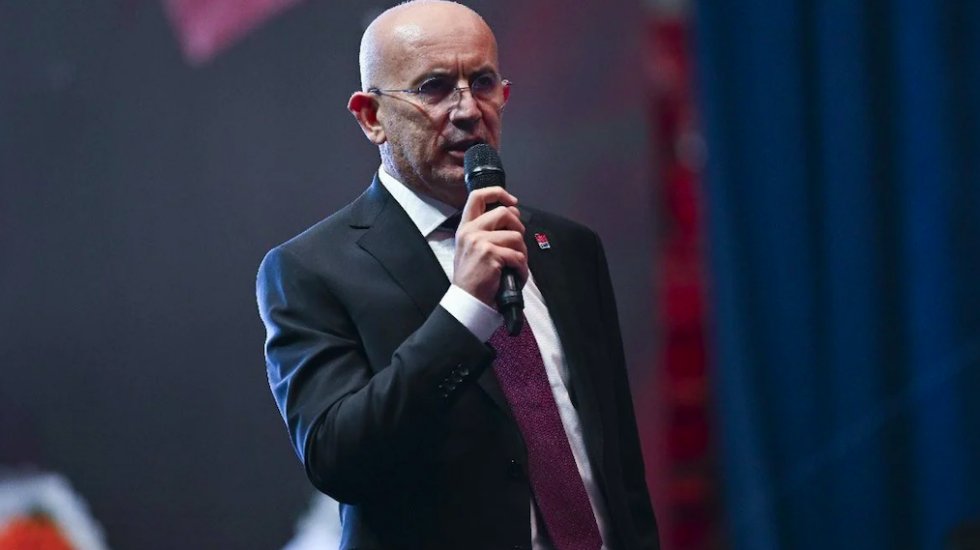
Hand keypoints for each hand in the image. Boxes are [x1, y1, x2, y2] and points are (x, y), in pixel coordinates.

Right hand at [452, 187, 528, 306]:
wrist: (467, 300)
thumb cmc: (474, 277)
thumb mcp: (473, 247)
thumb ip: (488, 229)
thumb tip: (512, 212)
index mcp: (466, 227)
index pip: (478, 196)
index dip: (498, 193)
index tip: (512, 201)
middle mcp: (470, 231)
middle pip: (504, 213)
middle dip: (518, 228)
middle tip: (517, 244)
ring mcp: (479, 242)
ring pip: (516, 236)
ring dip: (522, 253)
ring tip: (514, 265)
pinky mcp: (490, 254)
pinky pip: (518, 256)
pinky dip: (521, 269)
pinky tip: (514, 276)